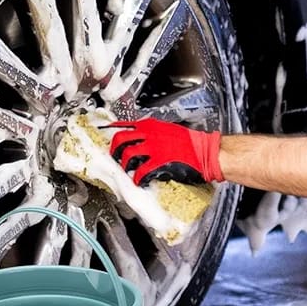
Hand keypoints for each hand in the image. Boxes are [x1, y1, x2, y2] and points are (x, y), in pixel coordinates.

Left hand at [109, 118, 223, 185]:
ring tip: (127, 171)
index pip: (123, 125)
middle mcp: (149, 134)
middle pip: (120, 139)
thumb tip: (139, 140)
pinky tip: (139, 181)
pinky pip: (141, 172)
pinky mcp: (159, 162)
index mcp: (150, 125)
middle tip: (114, 158)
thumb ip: (151, 133)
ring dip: (124, 165)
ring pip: (127, 155)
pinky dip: (137, 178)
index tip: (102, 135)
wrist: (204, 151)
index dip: (110, 131)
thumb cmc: (189, 142)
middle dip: (114, 150)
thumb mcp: (167, 130)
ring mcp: (153, 148)